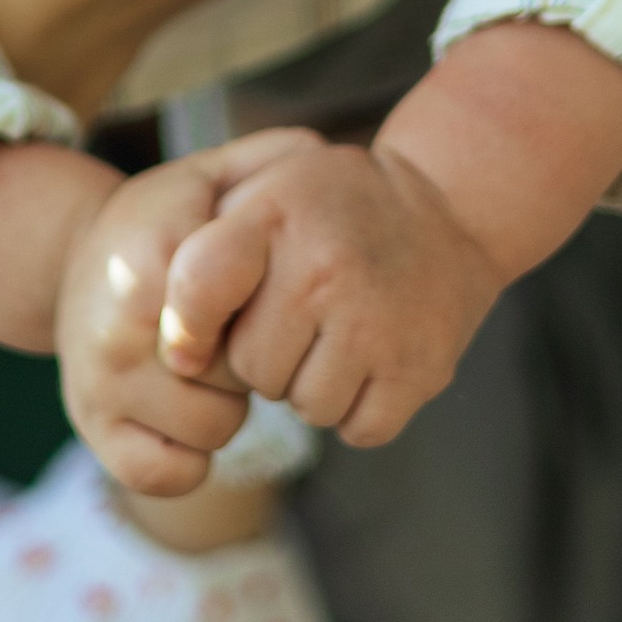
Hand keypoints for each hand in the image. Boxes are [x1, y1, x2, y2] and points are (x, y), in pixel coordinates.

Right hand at [56, 156, 259, 497]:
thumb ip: (269, 158)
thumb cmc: (159, 220)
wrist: (68, 259)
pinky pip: (170, 474)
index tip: (254, 290)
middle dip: (254, 358)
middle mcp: (121, 330)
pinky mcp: (92, 430)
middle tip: (231, 330)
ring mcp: (101, 386)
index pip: (255, 315)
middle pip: (244, 377)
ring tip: (208, 368)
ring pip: (218, 430)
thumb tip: (323, 153)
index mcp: (155, 263)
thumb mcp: (207, 174)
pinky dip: (189, 457)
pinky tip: (184, 417)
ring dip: (227, 406)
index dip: (273, 307)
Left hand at [157, 125, 507, 449]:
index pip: (199, 287)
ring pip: (305, 407)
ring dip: (310, 387)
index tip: (191, 345)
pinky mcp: (420, 369)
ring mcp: (377, 323)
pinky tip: (368, 362)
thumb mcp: (263, 193)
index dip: (185, 328)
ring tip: (334, 337)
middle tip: (297, 319)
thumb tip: (175, 354)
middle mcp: (326, 270)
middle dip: (263, 357)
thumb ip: (203, 251)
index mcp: (275, 217)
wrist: (446, 211)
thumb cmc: (327, 210)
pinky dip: (358, 410)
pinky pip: (359, 429)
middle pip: (249, 369)